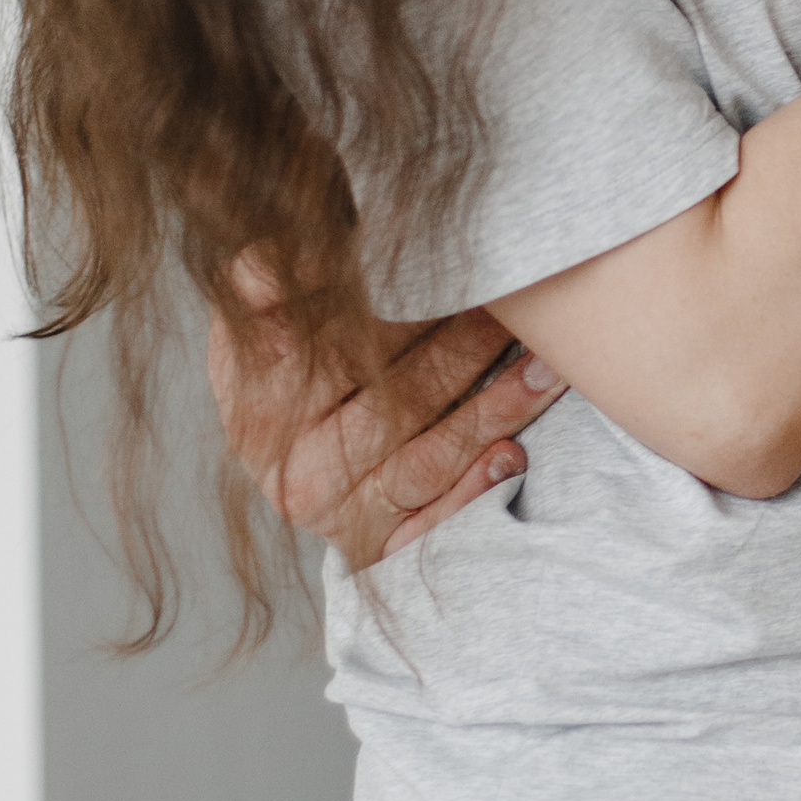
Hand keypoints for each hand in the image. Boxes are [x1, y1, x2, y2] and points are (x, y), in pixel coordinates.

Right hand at [209, 265, 565, 568]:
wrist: (276, 434)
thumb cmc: (279, 354)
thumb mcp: (255, 311)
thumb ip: (265, 277)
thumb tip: (303, 254)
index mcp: (260, 405)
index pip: (342, 354)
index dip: (408, 318)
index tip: (463, 279)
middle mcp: (297, 468)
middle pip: (397, 403)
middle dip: (469, 352)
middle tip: (524, 312)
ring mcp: (337, 514)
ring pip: (426, 461)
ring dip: (495, 413)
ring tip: (545, 371)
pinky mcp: (374, 547)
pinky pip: (431, 525)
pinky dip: (475, 489)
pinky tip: (513, 455)